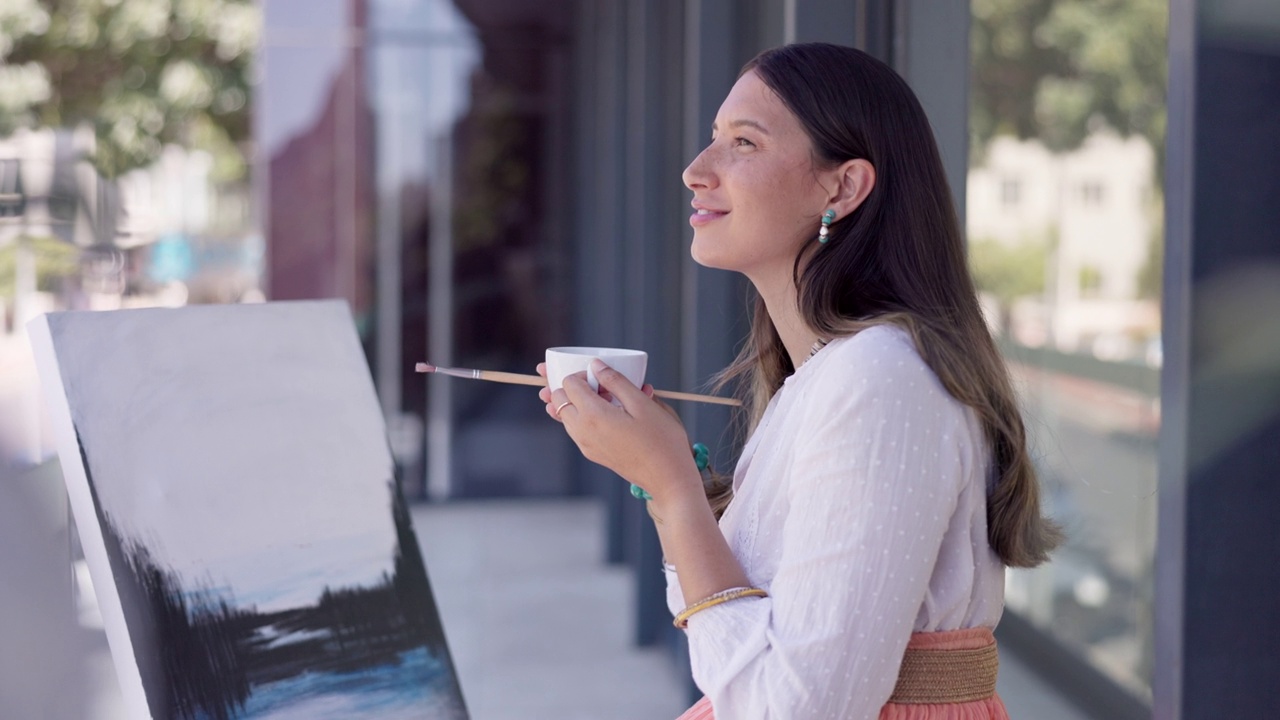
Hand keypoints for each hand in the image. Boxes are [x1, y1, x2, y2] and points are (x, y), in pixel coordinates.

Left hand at [536, 360, 701, 501]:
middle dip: (572, 386)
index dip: (582, 373)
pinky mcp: (592, 453)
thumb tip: (596, 365)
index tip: (602, 375)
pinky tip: (607, 413)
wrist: (668, 478)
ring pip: (564, 415)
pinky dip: (582, 416)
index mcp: (593, 415)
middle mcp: (582, 431)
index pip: (568, 384)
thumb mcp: (642, 403)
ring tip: (607, 398)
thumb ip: (616, 381)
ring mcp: (585, 445)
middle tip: (599, 384)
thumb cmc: (662, 441)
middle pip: (558, 399)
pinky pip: (575, 428)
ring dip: (577, 401)